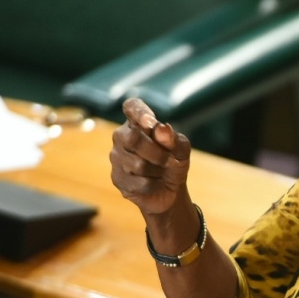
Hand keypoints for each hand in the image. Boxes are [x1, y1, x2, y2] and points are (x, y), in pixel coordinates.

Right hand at [110, 98, 191, 217]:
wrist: (169, 190)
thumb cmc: (173, 162)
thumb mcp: (181, 150)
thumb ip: (174, 139)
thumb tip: (162, 129)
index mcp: (138, 122)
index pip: (132, 107)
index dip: (138, 111)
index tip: (150, 120)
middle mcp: (122, 136)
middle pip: (133, 138)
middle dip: (156, 152)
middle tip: (168, 159)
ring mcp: (116, 157)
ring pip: (137, 164)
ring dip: (157, 171)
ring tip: (161, 172)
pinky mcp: (117, 178)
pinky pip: (138, 182)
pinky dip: (153, 184)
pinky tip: (154, 183)